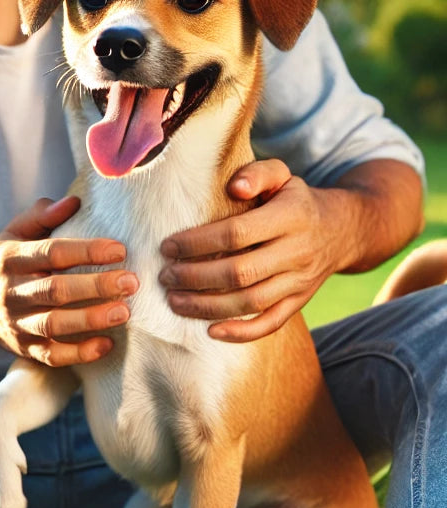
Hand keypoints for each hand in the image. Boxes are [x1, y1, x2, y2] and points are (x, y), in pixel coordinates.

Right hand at [0, 196, 137, 365]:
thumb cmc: (4, 263)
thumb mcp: (14, 232)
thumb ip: (42, 215)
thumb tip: (75, 202)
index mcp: (11, 258)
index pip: (51, 253)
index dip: (86, 251)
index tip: (119, 250)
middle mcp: (12, 291)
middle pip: (55, 290)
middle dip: (95, 286)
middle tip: (130, 281)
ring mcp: (17, 323)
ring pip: (53, 324)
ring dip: (90, 319)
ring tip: (124, 312)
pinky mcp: (24, 348)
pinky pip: (51, 355)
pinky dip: (79, 353)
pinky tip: (106, 344)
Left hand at [158, 159, 340, 342]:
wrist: (342, 229)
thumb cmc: (295, 199)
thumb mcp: (281, 176)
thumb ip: (257, 174)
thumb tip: (234, 186)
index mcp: (290, 217)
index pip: (236, 233)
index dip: (198, 242)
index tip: (168, 246)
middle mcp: (297, 252)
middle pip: (240, 272)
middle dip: (195, 277)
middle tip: (165, 276)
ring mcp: (300, 281)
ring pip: (251, 301)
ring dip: (208, 306)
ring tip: (175, 301)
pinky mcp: (299, 302)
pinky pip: (271, 323)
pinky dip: (241, 333)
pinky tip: (210, 332)